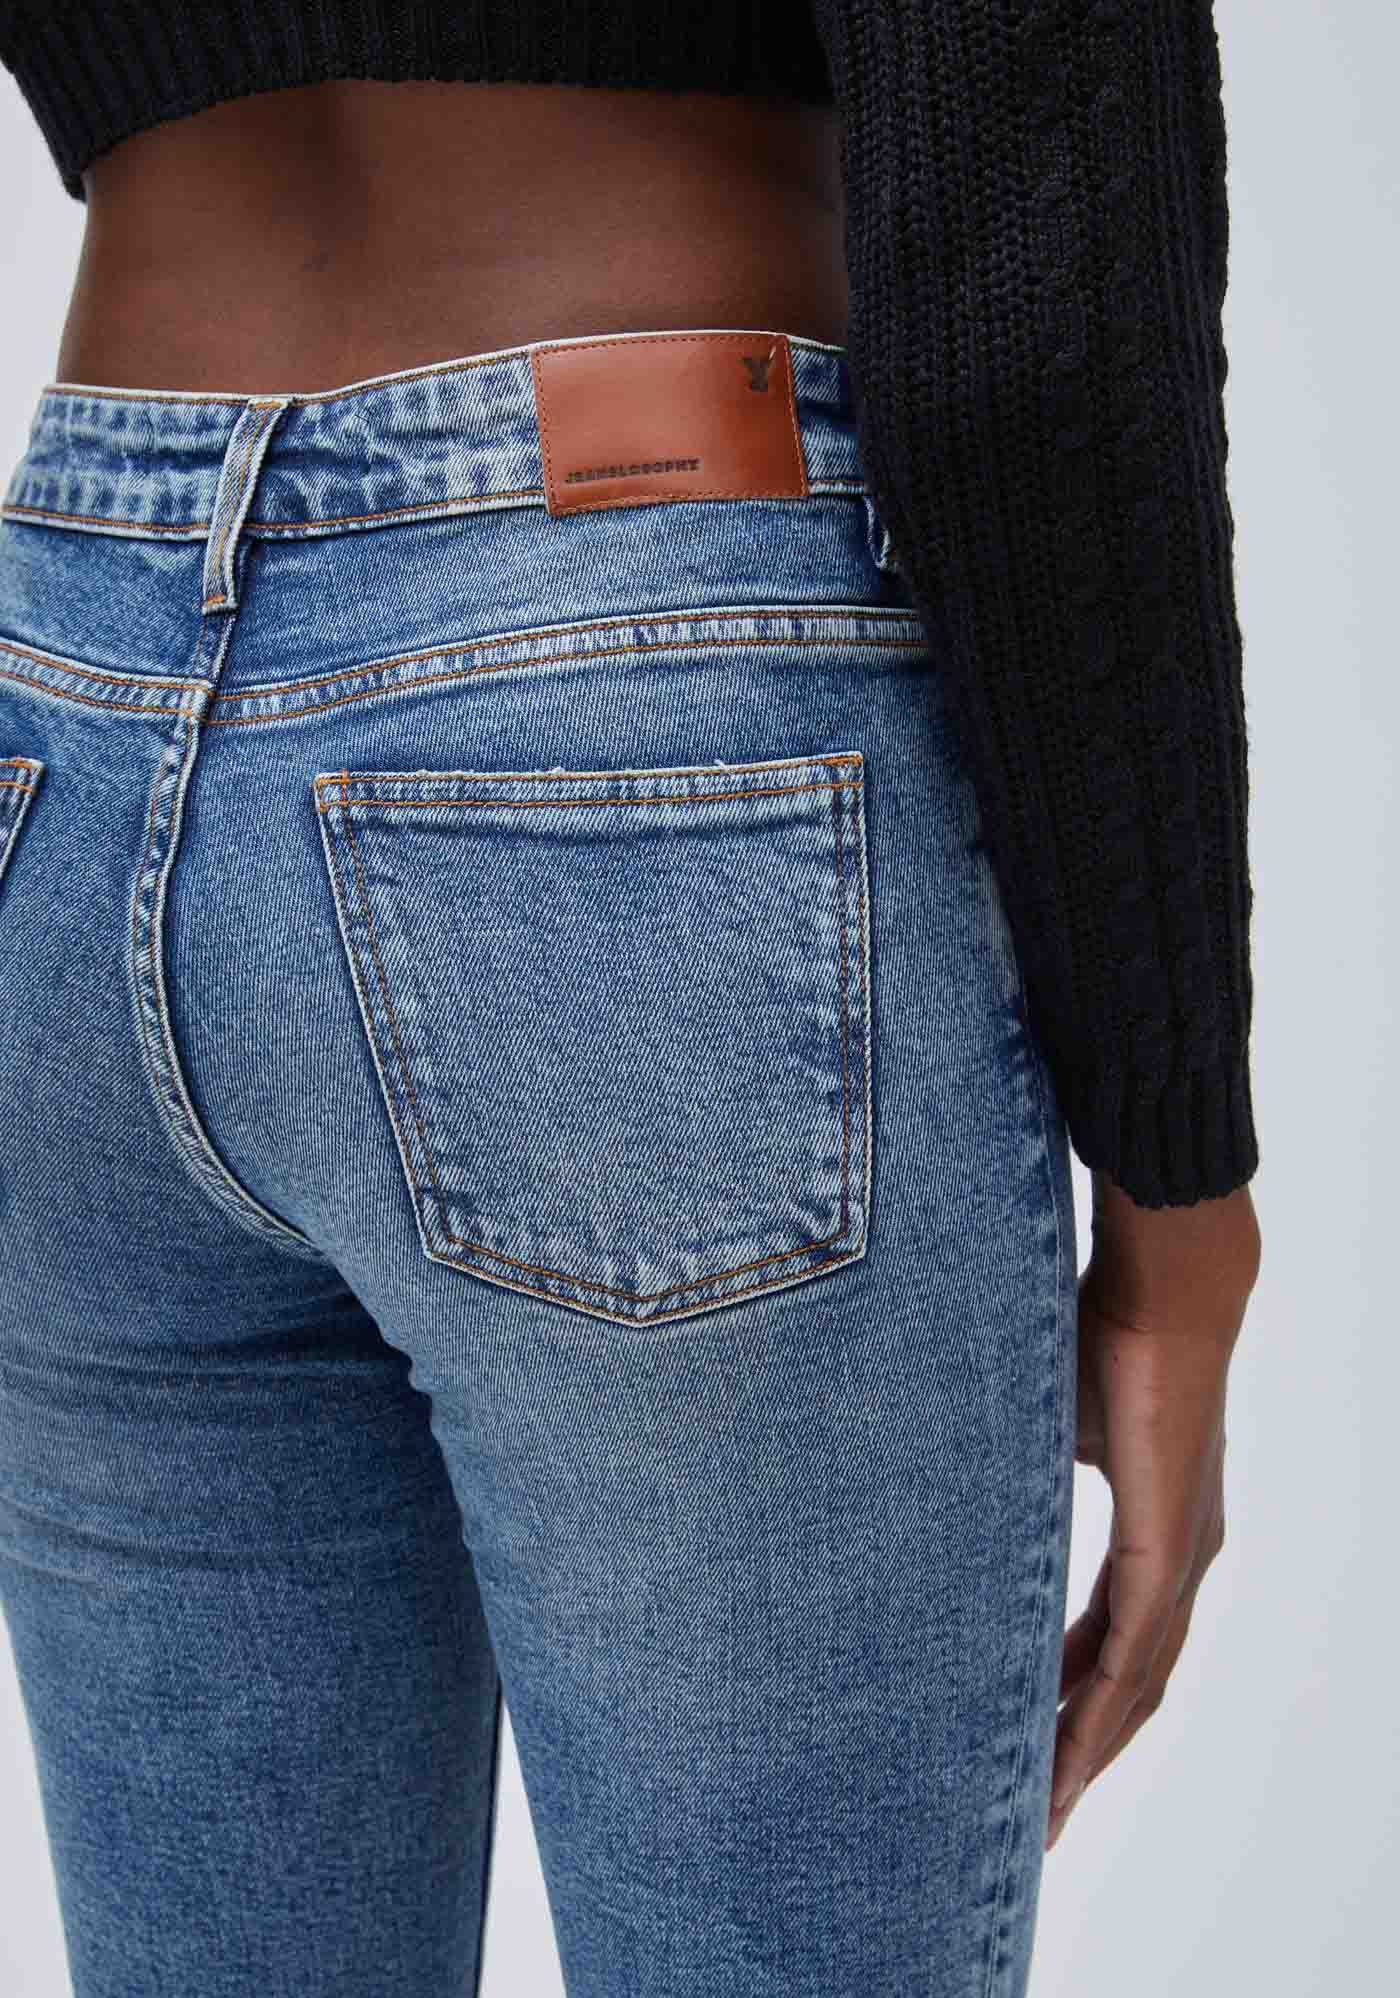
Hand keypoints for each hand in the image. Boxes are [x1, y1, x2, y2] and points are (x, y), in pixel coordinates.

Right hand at [1045, 1170, 1261, 1850]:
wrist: (1164, 1288)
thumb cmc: (1104, 1335)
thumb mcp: (1049, 1427)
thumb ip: (1021, 1472)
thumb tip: (948, 1482)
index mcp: (1153, 1534)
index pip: (1111, 1639)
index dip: (1071, 1697)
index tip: (1026, 1743)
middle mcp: (1178, 1559)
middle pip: (1129, 1684)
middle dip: (1079, 1750)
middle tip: (1034, 1814)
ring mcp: (1179, 1557)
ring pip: (1133, 1684)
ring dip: (1086, 1751)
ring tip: (1043, 1810)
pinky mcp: (1166, 1545)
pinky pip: (1130, 1651)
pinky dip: (1096, 1711)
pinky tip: (1066, 1757)